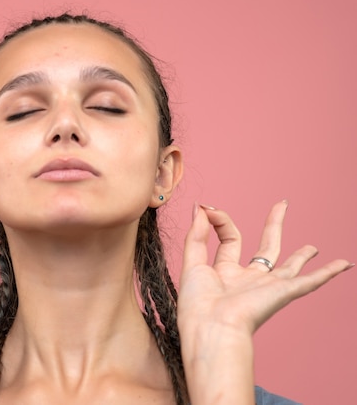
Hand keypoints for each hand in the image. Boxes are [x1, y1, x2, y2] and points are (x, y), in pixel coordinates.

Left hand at [178, 200, 351, 335]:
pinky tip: (344, 264)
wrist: (212, 328)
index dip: (220, 220)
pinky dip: (328, 273)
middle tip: (282, 205)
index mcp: (225, 273)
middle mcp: (248, 279)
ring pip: (290, 266)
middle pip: (265, 247)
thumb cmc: (197, 304)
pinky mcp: (282, 293)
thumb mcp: (192, 262)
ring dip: (302, 256)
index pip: (230, 238)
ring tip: (312, 247)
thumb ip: (197, 235)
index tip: (207, 207)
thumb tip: (200, 207)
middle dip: (273, 225)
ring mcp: (267, 287)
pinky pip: (310, 282)